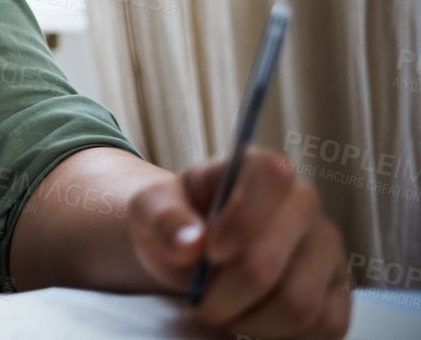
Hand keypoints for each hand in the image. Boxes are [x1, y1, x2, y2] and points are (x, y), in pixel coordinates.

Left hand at [127, 147, 351, 338]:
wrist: (190, 251)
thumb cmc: (174, 222)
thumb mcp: (151, 208)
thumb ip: (163, 218)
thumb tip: (189, 244)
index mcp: (259, 168)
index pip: (270, 180)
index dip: (240, 222)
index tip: (209, 255)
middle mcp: (304, 203)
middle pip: (271, 263)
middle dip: (226, 295)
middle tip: (200, 305)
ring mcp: (328, 248)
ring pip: (299, 305)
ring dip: (250, 322)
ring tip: (222, 314)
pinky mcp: (340, 290)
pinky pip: (326, 328)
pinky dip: (282, 337)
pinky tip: (254, 324)